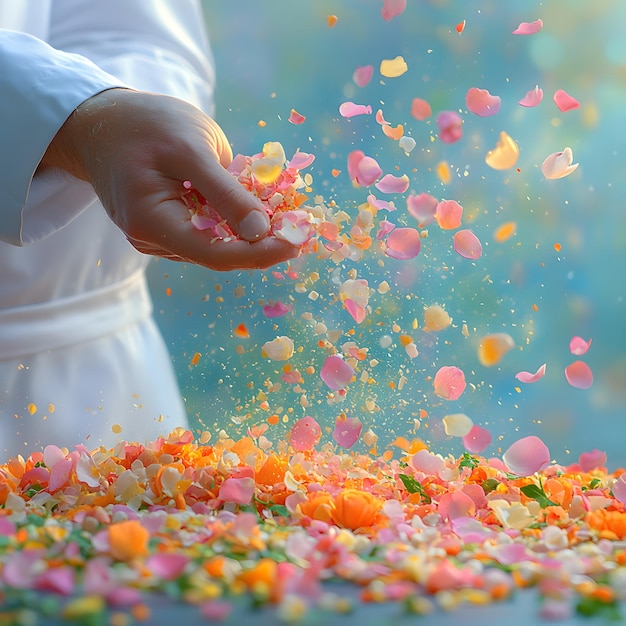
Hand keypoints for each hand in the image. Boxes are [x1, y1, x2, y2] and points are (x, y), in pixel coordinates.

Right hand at [39, 89, 300, 270]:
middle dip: (261, 245)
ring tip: (284, 217)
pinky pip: (207, 232)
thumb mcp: (190, 149)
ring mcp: (158, 237)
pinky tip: (255, 209)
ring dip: (250, 234)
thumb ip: (225, 193)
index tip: (297, 242)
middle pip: (219, 254)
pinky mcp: (167, 227)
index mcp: (152, 223)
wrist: (102, 121)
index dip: (260, 253)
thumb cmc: (146, 125)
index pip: (216, 255)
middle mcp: (153, 240)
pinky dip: (233, 222)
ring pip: (215, 244)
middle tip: (300, 230)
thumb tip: (261, 233)